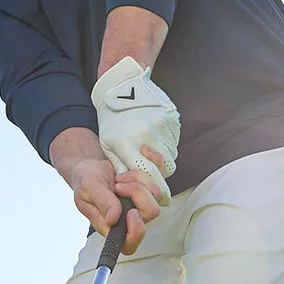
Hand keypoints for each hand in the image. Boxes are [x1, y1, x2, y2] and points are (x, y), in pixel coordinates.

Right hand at [55, 145, 165, 255]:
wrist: (90, 165)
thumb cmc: (86, 181)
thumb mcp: (88, 190)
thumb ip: (102, 203)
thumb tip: (114, 219)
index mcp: (112, 227)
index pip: (130, 244)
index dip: (136, 231)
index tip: (130, 212)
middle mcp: (130, 218)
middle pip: (151, 213)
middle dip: (136, 193)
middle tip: (119, 185)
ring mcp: (142, 203)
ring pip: (156, 193)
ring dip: (138, 178)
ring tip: (120, 176)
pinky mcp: (149, 187)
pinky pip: (161, 175)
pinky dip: (152, 161)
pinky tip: (142, 153)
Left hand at [91, 56, 180, 205]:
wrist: (123, 86)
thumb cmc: (112, 119)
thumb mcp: (109, 144)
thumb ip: (121, 166)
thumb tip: (133, 188)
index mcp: (127, 143)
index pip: (148, 174)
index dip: (154, 188)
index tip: (159, 197)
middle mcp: (147, 135)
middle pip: (165, 168)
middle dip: (161, 176)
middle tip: (157, 177)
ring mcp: (162, 126)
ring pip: (172, 155)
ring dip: (164, 159)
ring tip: (151, 149)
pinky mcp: (172, 120)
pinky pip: (174, 141)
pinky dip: (167, 144)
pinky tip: (156, 135)